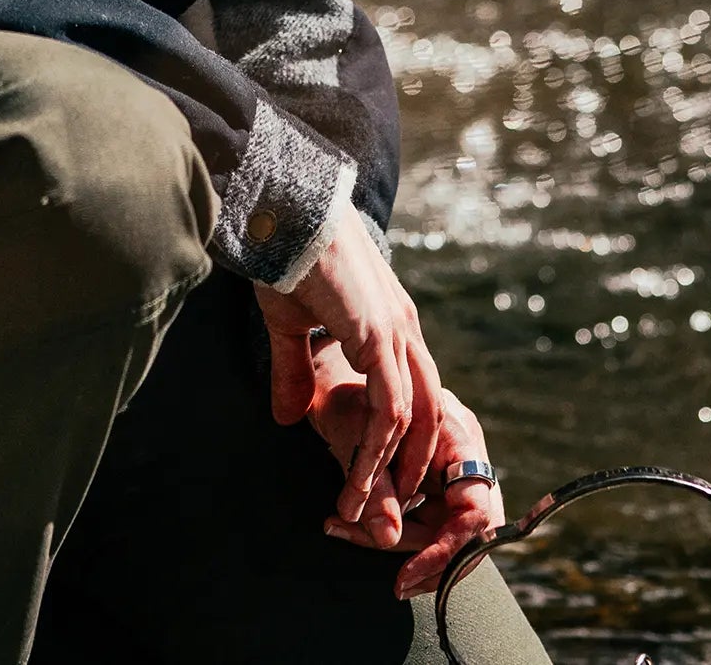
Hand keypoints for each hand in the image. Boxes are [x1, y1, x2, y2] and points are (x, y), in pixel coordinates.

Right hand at [253, 198, 445, 539]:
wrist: (284, 206)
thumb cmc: (285, 251)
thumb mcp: (290, 322)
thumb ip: (296, 371)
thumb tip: (288, 420)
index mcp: (392, 321)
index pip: (414, 390)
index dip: (406, 436)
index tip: (389, 474)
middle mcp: (404, 327)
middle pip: (426, 411)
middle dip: (411, 462)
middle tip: (392, 503)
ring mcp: (396, 331)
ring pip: (410, 417)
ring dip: (391, 468)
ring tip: (367, 505)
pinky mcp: (377, 335)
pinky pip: (388, 408)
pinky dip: (377, 449)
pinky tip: (360, 476)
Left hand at [313, 375, 506, 597]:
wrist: (331, 375)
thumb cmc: (341, 395)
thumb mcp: (353, 437)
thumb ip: (376, 489)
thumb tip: (388, 539)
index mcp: (457, 434)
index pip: (474, 509)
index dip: (446, 549)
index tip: (407, 573)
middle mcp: (464, 453)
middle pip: (468, 529)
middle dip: (431, 559)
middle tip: (397, 584)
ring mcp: (453, 467)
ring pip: (447, 530)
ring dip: (404, 548)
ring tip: (347, 535)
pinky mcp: (434, 481)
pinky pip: (428, 521)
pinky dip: (395, 532)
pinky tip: (351, 529)